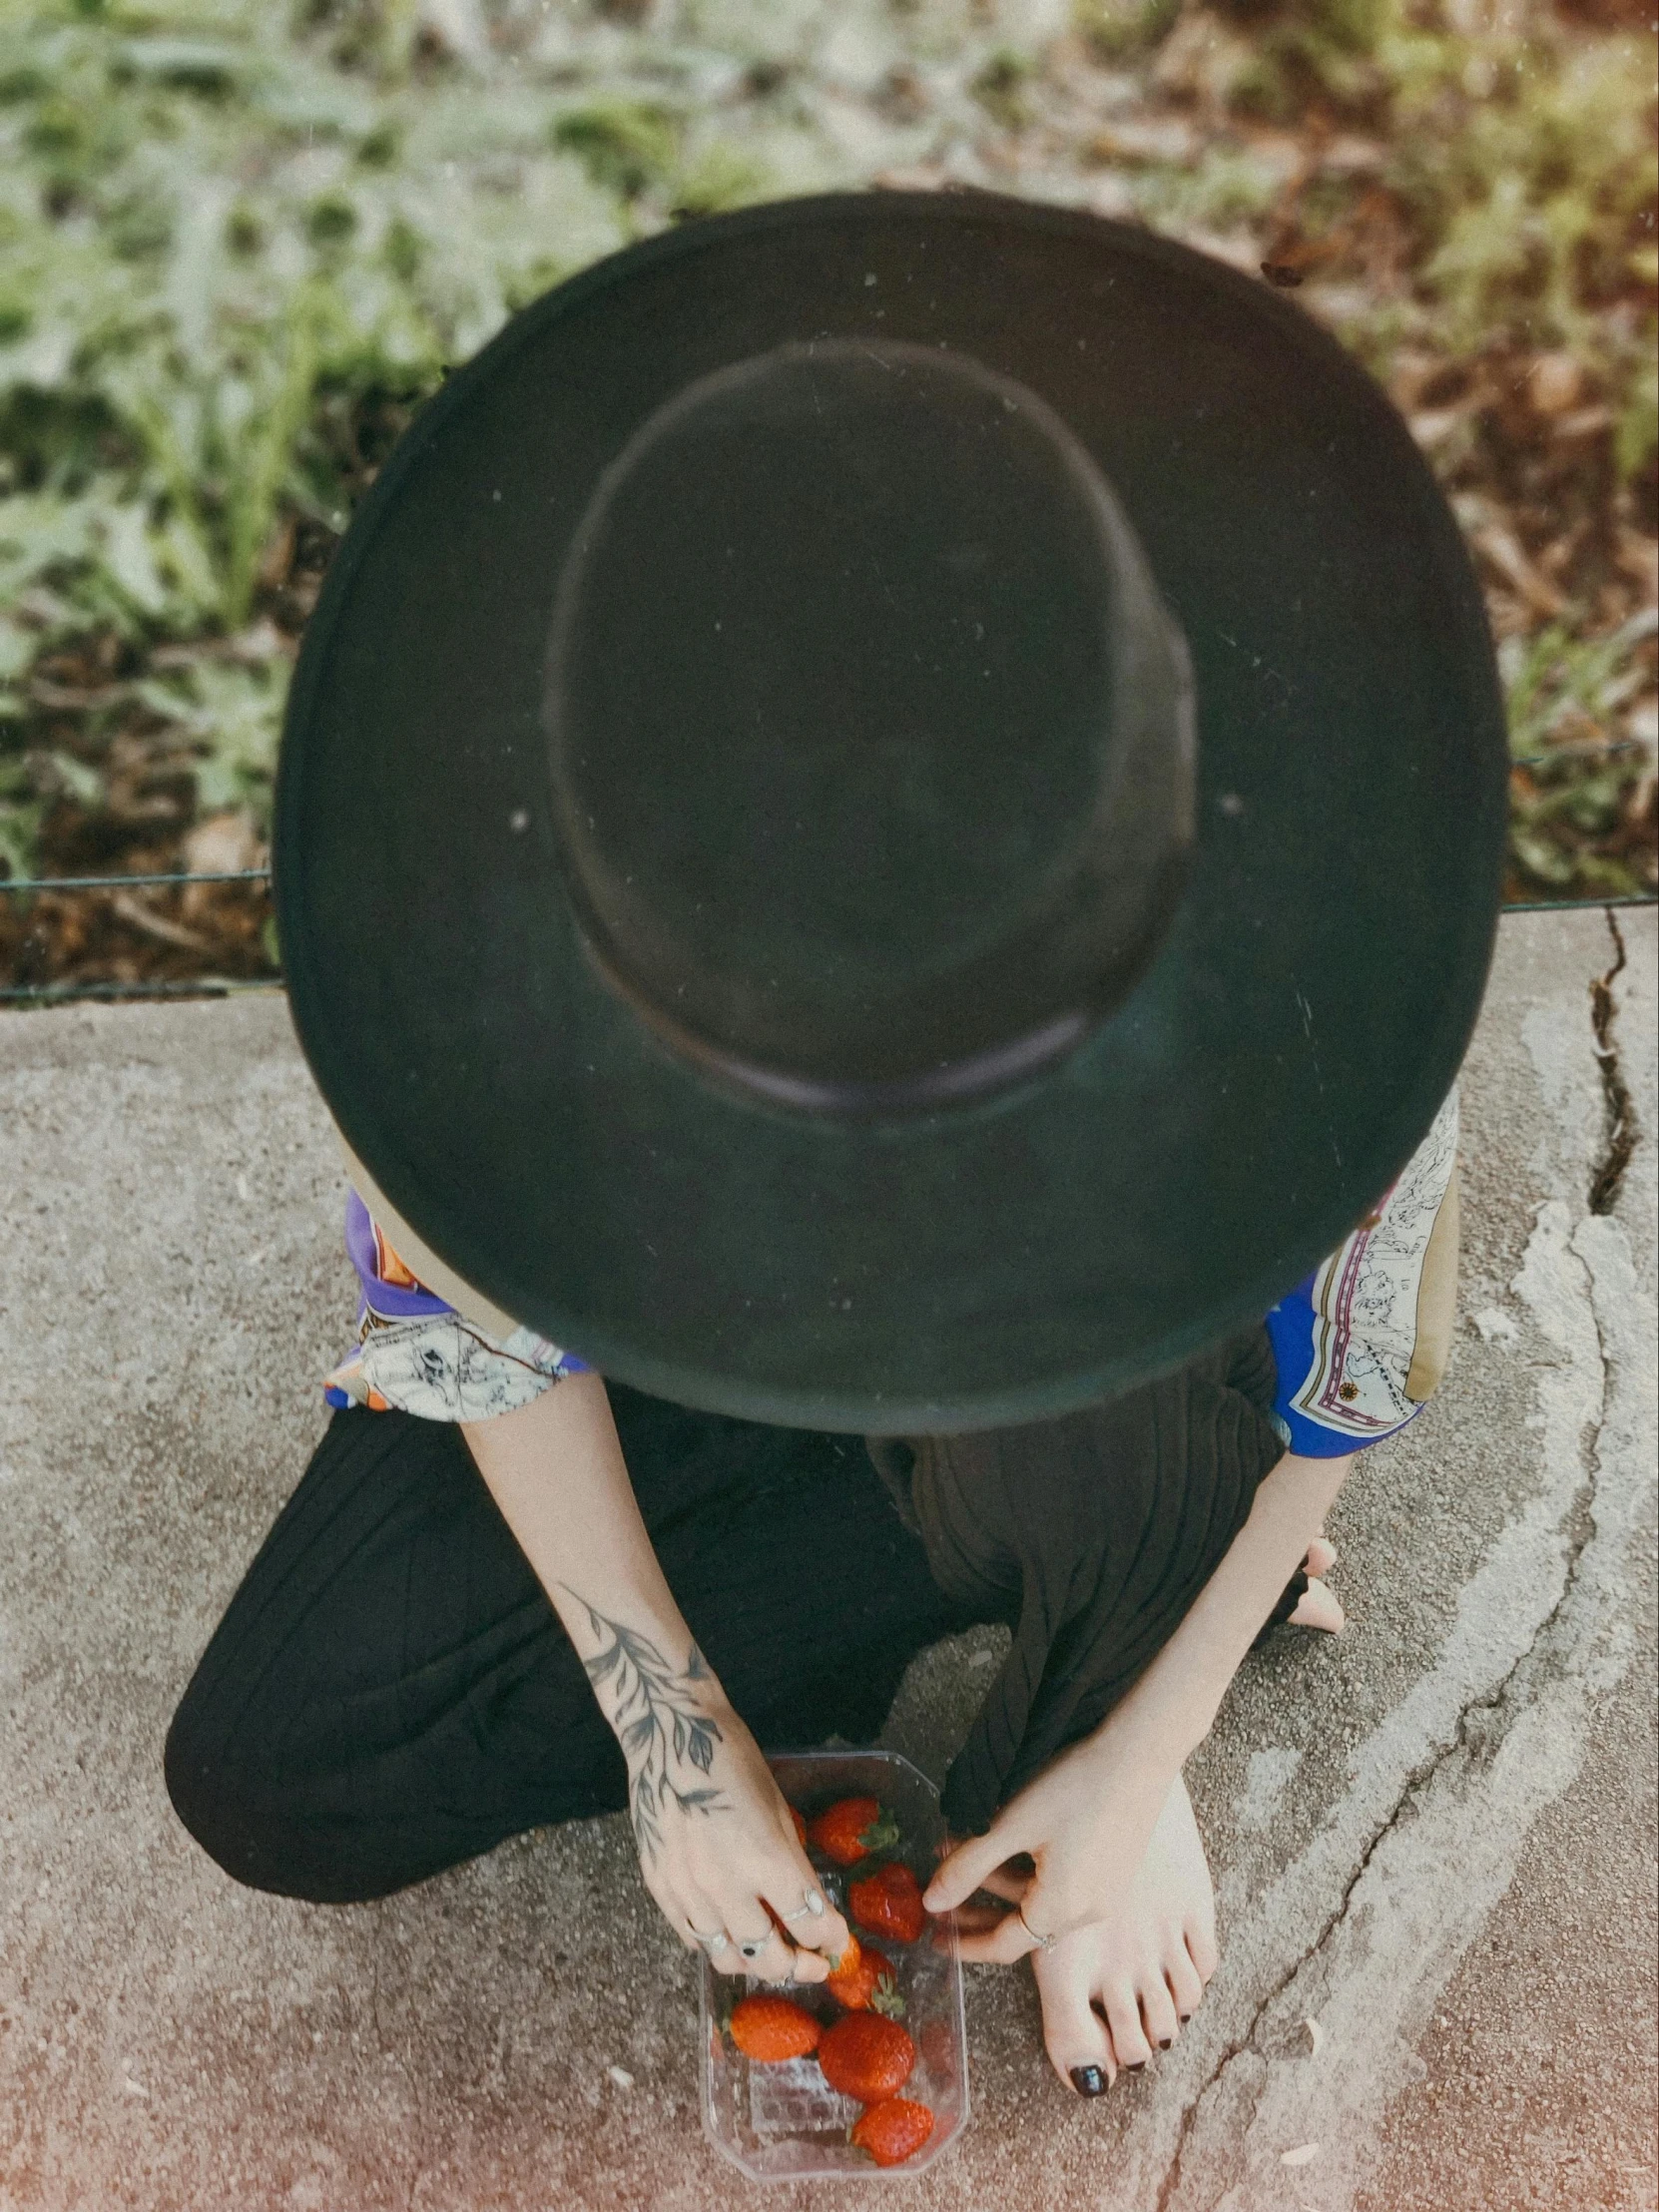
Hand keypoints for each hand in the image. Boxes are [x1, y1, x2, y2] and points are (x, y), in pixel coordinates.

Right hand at [621, 1683, 851, 1984]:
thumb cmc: (733, 1760)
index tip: (837, 1943)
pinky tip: (730, 1937)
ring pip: (728, 1959)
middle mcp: (727, 1886)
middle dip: (799, 1967)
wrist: (670, 1735)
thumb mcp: (777, 1807)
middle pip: (770, 1957)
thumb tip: (807, 1904)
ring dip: (757, 1965)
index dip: (830, 1939)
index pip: (809, 1924)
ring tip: (772, 1959)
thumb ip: (791, 1861)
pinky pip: (693, 1938)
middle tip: (813, 1965)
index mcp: (767, 1858)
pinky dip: (716, 1945)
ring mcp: (688, 1892)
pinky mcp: (660, 1889)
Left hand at [923, 1709, 1173, 1963]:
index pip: (1004, 1944)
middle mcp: (1089, 1910)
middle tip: (942, 1899)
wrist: (1138, 1752)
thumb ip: (967, 1867)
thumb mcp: (1010, 1825)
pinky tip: (1009, 1841)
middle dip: (978, 1908)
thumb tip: (931, 1903)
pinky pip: (1065, 1882)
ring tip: (961, 1848)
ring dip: (1000, 1879)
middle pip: (1023, 1923)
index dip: (967, 1944)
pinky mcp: (1114, 1866)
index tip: (937, 1937)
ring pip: (1041, 1897)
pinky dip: (1029, 1869)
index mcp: (1062, 1909)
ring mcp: (1106, 1889)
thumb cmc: (1073, 1786)